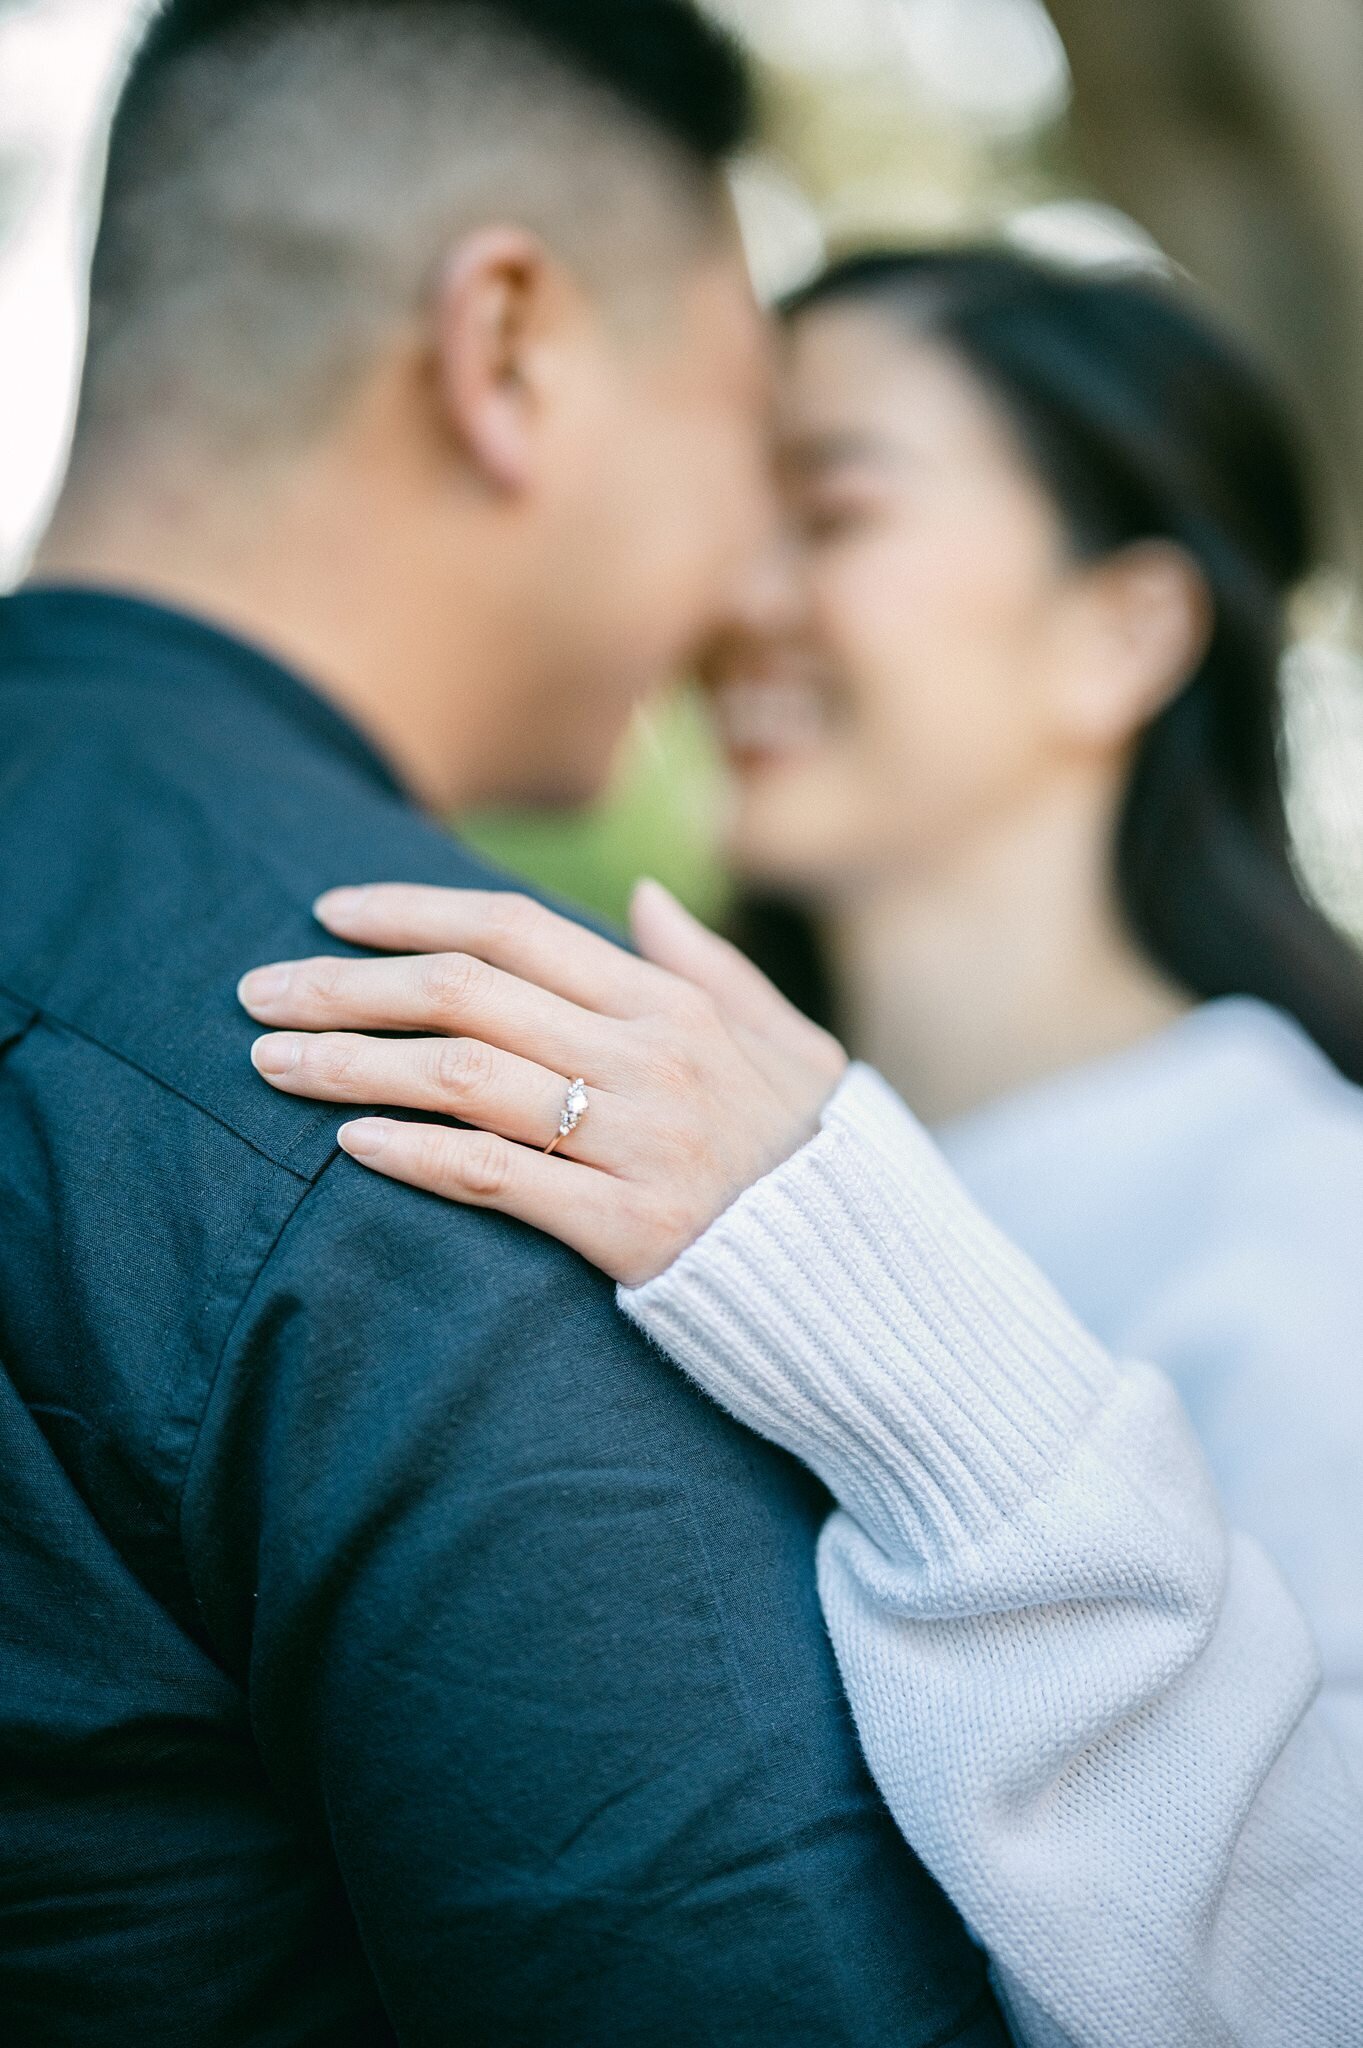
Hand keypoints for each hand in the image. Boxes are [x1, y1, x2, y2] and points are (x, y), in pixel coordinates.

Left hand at [238, 881, 846, 1285]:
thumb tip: (639, 899)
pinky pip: (498, 1177)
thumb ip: (707, 966)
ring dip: (351, 1063)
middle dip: (348, 984)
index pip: (516, 929)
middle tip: (258, 991)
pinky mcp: (630, 1229)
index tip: (329, 909)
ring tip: (269, 1062)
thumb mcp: (787, 1042)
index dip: (413, 910)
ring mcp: (640, 1141)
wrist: (876, 1284)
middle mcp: (650, 1057)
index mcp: (676, 1002)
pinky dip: (415, 1154)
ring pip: (463, 1077)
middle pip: (466, 993)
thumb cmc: (821, 1160)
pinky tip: (349, 1143)